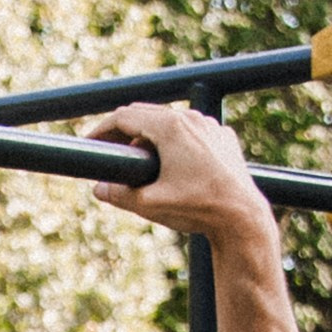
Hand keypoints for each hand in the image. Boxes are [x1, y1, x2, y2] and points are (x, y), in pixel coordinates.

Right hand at [85, 99, 277, 248]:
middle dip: (124, 131)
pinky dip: (175, 142)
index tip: (90, 142)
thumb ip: (119, 194)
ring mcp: (210, 126)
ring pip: (170, 122)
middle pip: (147, 114)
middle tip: (108, 150)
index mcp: (170, 127)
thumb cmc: (199, 208)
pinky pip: (192, 132)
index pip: (125, 116)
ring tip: (138, 163)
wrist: (242, 217)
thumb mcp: (149, 204)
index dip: (102, 129)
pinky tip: (170, 165)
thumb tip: (99, 189)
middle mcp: (191, 119)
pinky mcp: (223, 137)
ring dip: (150, 137)